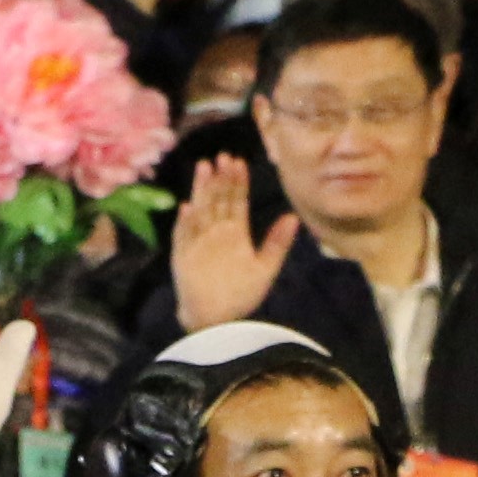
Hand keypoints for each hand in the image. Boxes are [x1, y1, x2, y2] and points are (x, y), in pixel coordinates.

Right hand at [169, 168, 296, 333]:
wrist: (217, 320)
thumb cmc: (240, 295)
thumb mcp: (266, 268)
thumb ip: (277, 242)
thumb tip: (293, 216)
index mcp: (235, 233)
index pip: (237, 201)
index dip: (238, 182)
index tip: (239, 162)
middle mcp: (216, 232)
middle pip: (218, 199)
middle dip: (220, 178)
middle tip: (222, 156)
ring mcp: (198, 242)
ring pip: (200, 210)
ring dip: (201, 189)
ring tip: (204, 167)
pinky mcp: (183, 256)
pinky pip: (184, 236)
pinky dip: (186, 223)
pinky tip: (188, 207)